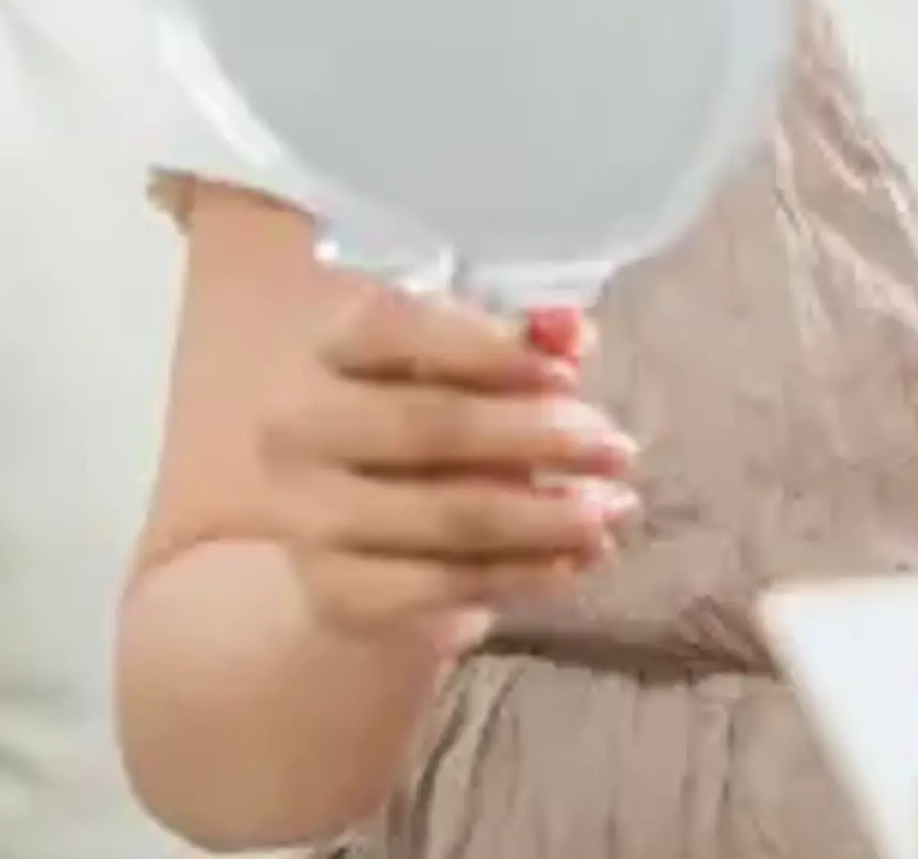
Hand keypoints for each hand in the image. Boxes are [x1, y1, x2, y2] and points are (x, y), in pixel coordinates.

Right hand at [259, 286, 638, 653]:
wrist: (339, 526)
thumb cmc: (415, 417)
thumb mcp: (459, 362)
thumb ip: (516, 339)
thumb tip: (569, 329)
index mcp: (325, 344)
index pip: (397, 328)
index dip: (487, 349)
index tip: (571, 372)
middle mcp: (298, 427)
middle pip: (430, 427)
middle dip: (539, 436)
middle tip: (619, 448)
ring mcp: (307, 517)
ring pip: (447, 515)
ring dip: (546, 517)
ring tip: (615, 509)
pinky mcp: (336, 590)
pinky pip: (442, 585)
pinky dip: (520, 573)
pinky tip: (577, 561)